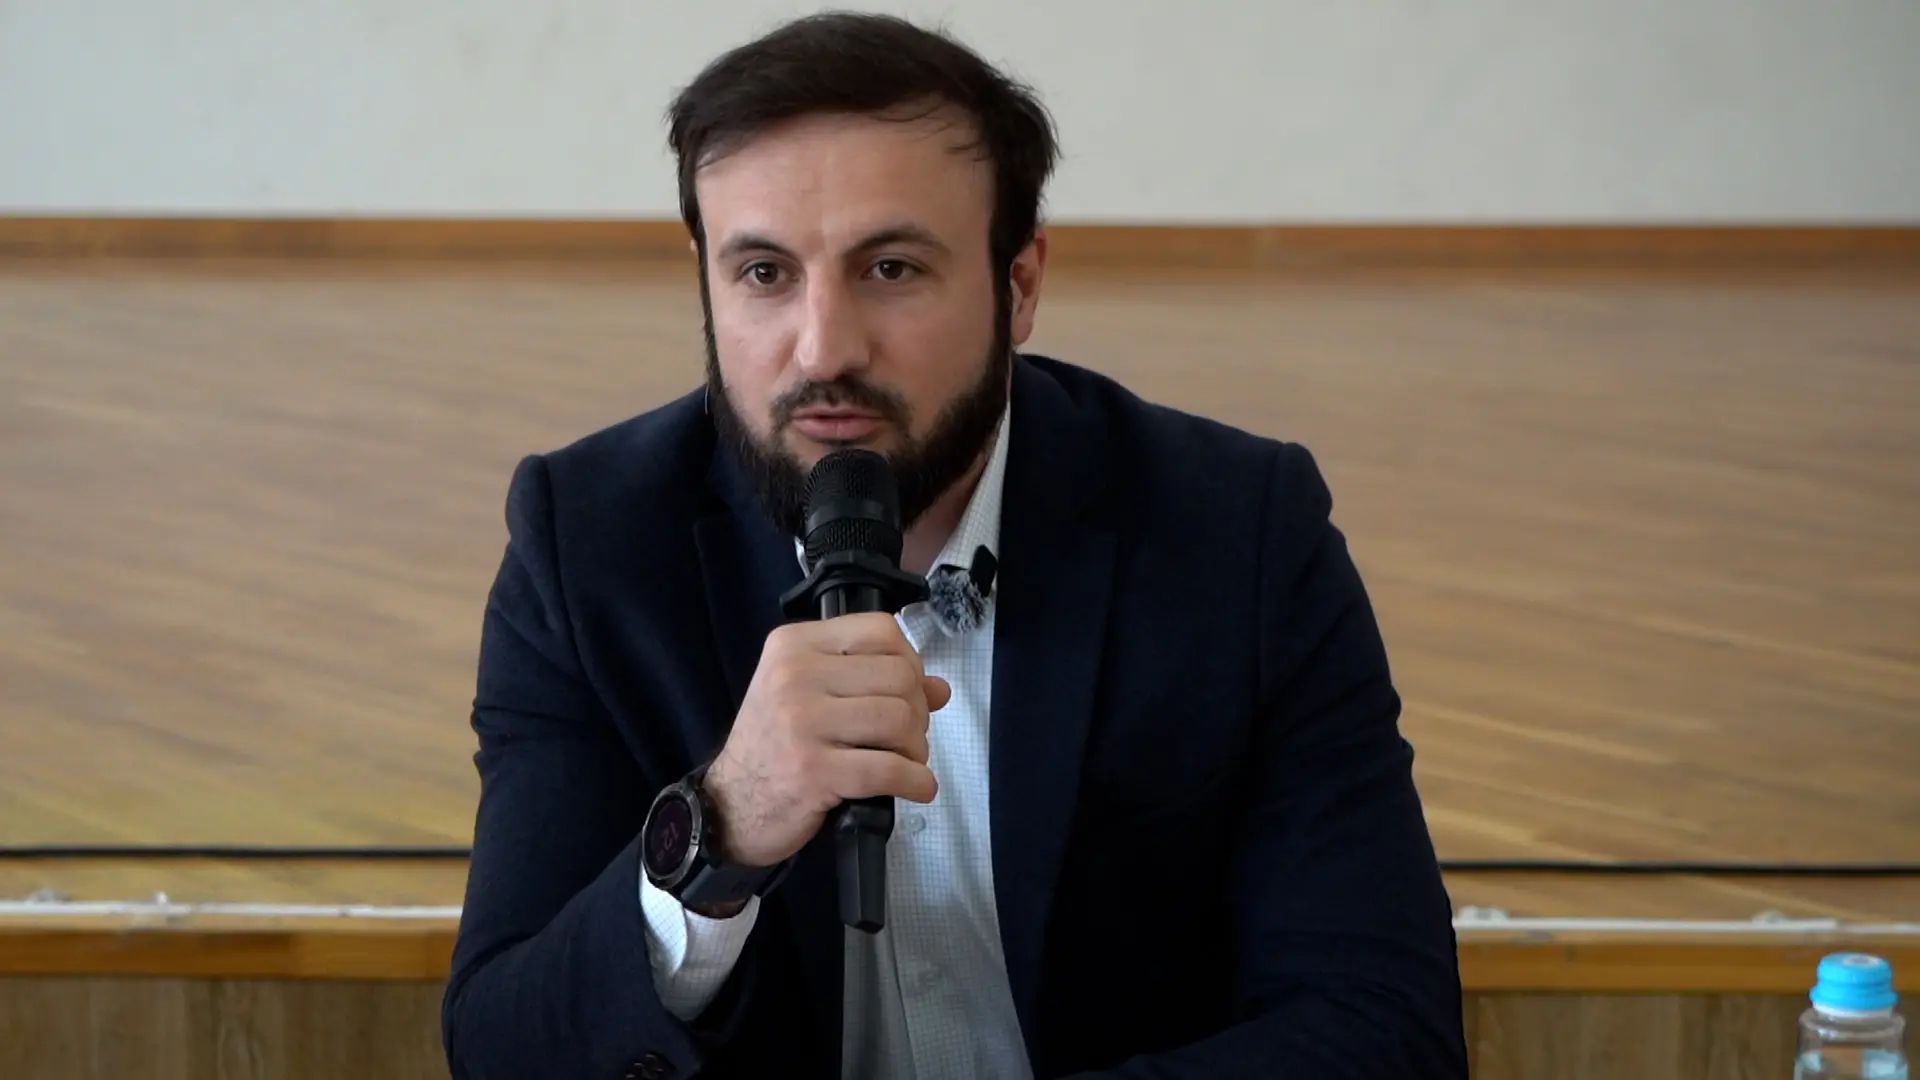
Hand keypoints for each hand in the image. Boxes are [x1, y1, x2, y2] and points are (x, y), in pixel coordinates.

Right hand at [704, 613, 951, 869]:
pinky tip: (917, 787)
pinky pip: (890, 769)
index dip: (909, 661)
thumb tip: (939, 689)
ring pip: (900, 720)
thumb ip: (872, 682)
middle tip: (905, 737)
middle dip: (917, 711)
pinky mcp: (813, 770)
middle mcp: (795, 675)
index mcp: (794, 645)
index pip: (880, 630)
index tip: (905, 691)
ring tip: (905, 762)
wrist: (731, 805)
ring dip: (917, 748)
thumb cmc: (775, 745)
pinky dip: (916, 781)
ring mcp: (802, 722)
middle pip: (899, 676)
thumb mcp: (812, 697)